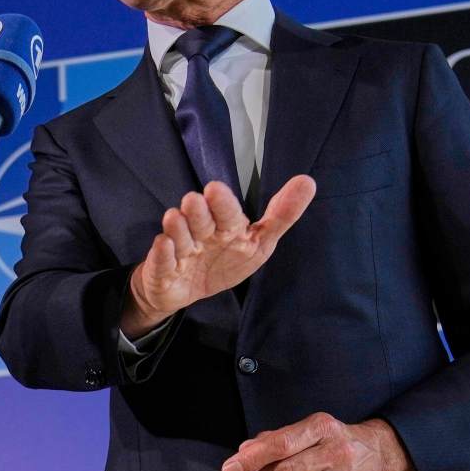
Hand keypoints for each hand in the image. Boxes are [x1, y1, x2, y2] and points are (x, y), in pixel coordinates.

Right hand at [121, 177, 315, 335]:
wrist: (182, 289)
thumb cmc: (223, 260)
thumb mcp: (257, 243)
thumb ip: (281, 217)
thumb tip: (308, 182)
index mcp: (226, 225)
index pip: (227, 211)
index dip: (223, 202)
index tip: (216, 190)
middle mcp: (202, 232)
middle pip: (200, 218)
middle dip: (199, 211)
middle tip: (195, 201)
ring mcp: (181, 249)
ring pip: (178, 234)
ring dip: (178, 228)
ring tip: (176, 221)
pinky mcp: (162, 268)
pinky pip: (161, 259)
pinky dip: (163, 253)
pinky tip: (165, 245)